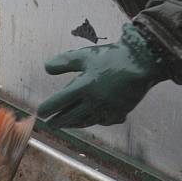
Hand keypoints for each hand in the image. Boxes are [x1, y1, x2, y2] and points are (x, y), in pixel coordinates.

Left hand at [37, 24, 167, 128]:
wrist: (141, 63)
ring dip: (75, 124)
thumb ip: (64, 62)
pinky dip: (95, 121)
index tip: (40, 112)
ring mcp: (108, 109)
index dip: (49, 108)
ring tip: (67, 125)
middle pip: (72, 115)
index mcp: (84, 87)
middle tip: (51, 124)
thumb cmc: (111, 57)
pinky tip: (92, 120)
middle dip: (60, 120)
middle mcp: (94, 102)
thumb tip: (46, 67)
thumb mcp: (84, 55)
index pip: (60, 101)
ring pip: (87, 120)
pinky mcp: (120, 111)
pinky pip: (104, 121)